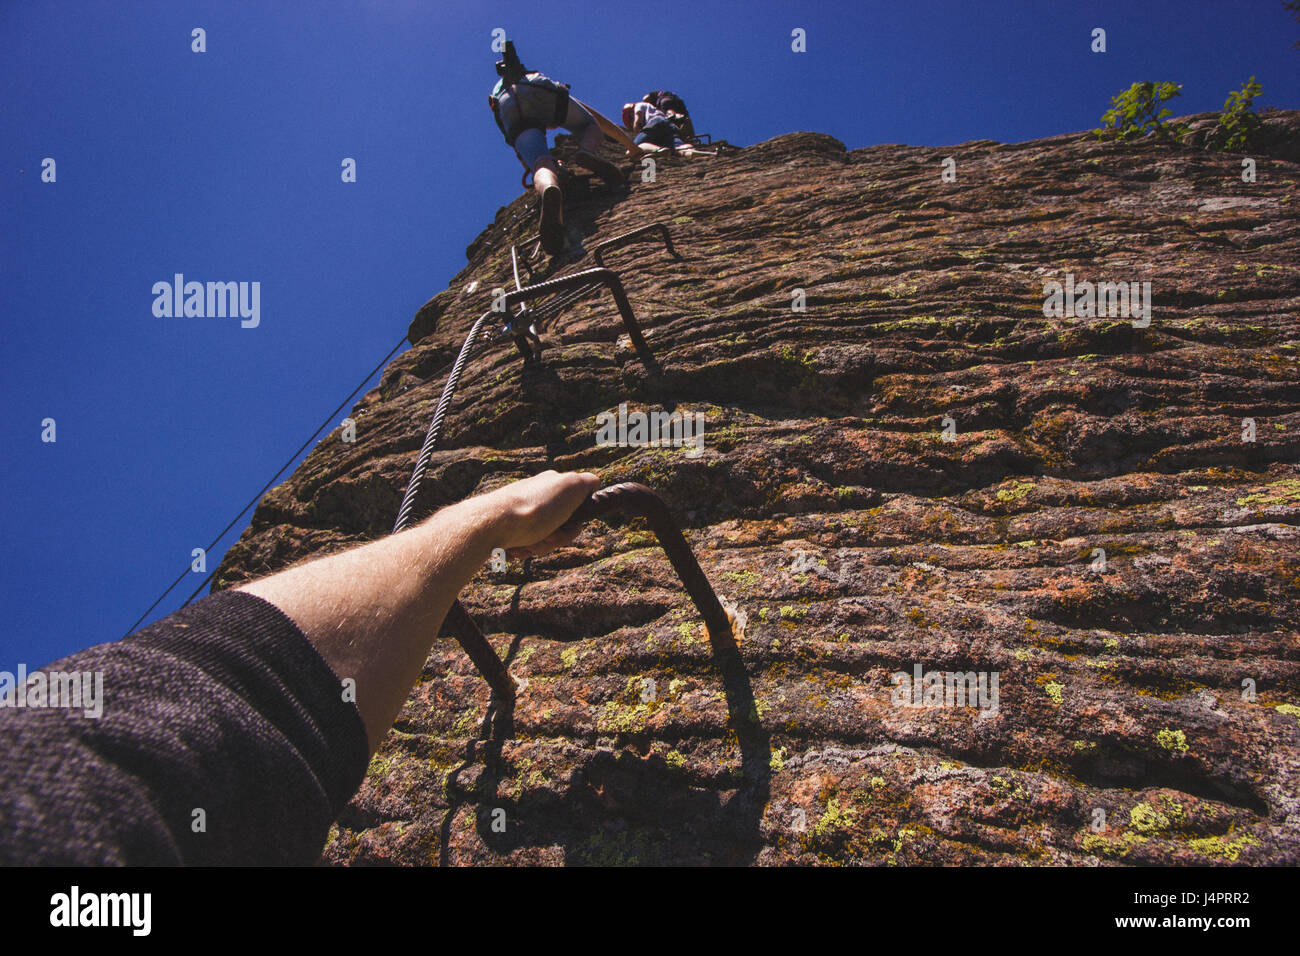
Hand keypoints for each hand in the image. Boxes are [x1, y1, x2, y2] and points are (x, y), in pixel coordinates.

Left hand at [471, 470, 598, 557]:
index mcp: (550, 485)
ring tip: (526, 544)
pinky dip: (521, 550)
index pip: (574, 508)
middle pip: (557, 528)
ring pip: (540, 539)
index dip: (574, 523)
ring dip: (538, 546)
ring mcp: (519, 513)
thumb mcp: (572, 487)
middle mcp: (535, 497)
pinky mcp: (505, 529)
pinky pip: (522, 545)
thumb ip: (587, 482)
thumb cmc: (534, 509)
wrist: (493, 524)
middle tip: (547, 537)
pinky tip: (513, 548)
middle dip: (555, 539)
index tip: (570, 527)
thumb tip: (594, 484)